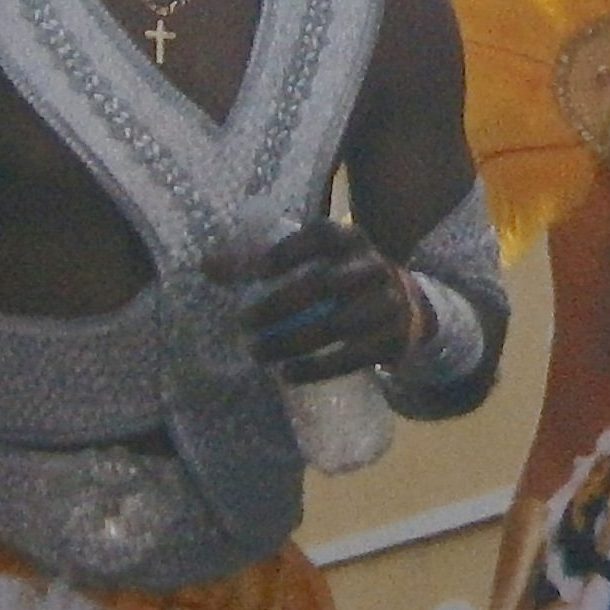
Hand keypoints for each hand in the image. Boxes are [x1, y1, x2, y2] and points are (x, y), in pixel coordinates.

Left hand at [222, 221, 413, 381]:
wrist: (403, 306)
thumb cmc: (339, 278)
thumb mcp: (310, 260)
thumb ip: (258, 260)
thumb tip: (206, 265)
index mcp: (349, 239)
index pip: (319, 236)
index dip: (287, 251)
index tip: (257, 272)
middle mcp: (372, 266)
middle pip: (326, 282)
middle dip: (281, 302)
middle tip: (244, 321)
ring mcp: (386, 304)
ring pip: (338, 324)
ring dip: (294, 341)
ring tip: (258, 352)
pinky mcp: (391, 340)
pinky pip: (352, 357)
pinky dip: (318, 367)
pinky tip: (288, 373)